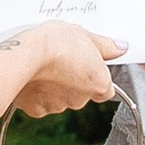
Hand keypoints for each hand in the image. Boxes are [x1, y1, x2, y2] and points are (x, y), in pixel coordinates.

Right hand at [9, 22, 123, 118]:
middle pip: (82, 94)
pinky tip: (33, 78)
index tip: (88, 67)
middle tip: (63, 61)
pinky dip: (37, 94)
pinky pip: (40, 104)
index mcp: (99, 83)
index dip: (97, 78)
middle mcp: (81, 100)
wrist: (24, 55)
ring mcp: (59, 106)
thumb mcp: (85, 35)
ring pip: (60, 99)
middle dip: (74, 81)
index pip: (106, 89)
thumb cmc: (55, 43)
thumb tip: (120, 48)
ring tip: (45, 67)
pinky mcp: (37, 110)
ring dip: (55, 88)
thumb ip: (105, 46)